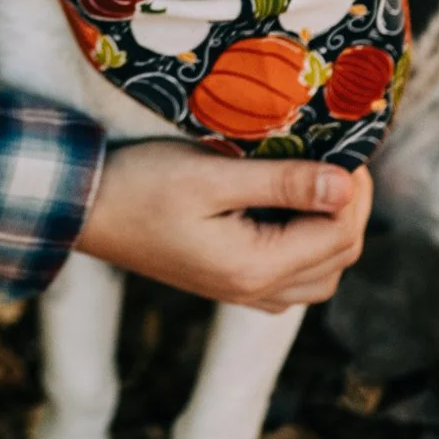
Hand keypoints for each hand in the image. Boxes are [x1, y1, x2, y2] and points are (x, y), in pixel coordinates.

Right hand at [75, 142, 373, 311]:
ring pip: (321, 273)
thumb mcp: (210, 175)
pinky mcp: (230, 282)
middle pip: (339, 258)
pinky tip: (293, 207)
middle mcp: (256, 292)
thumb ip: (281, 182)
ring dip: (333, 229)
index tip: (346, 145)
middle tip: (340, 157)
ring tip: (321, 180)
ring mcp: (242, 293)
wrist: (84, 212)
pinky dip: (309, 244)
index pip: (340, 236)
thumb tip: (345, 184)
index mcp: (255, 268)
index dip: (354, 191)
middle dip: (350, 209)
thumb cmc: (140, 185)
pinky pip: (294, 277)